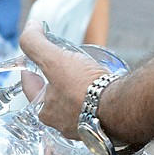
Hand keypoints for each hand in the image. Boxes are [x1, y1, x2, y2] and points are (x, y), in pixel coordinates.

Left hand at [19, 20, 106, 137]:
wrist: (123, 106)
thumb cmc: (85, 86)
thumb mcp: (53, 60)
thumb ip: (35, 43)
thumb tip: (30, 27)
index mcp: (46, 112)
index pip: (31, 89)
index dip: (29, 73)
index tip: (32, 64)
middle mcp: (63, 125)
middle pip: (53, 99)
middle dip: (54, 83)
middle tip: (60, 68)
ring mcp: (85, 127)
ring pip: (75, 106)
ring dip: (76, 91)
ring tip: (83, 76)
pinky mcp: (105, 126)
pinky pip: (95, 110)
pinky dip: (96, 99)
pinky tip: (102, 89)